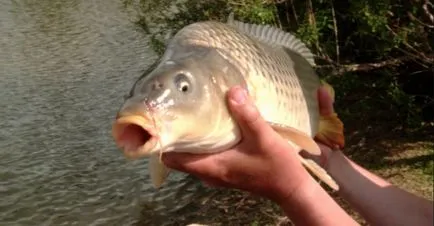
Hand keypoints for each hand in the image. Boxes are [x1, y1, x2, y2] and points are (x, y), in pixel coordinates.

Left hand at [162, 86, 323, 201]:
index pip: (172, 159)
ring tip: (192, 112)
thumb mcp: (264, 138)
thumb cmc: (276, 166)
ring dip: (190, 137)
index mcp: (212, 166)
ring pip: (191, 155)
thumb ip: (248, 115)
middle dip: (176, 134)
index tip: (165, 119)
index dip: (164, 141)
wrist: (290, 188)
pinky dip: (202, 142)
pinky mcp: (223, 169)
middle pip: (178, 155)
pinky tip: (212, 124)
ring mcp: (215, 172)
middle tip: (178, 109)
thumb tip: (232, 90)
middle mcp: (208, 172)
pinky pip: (203, 155)